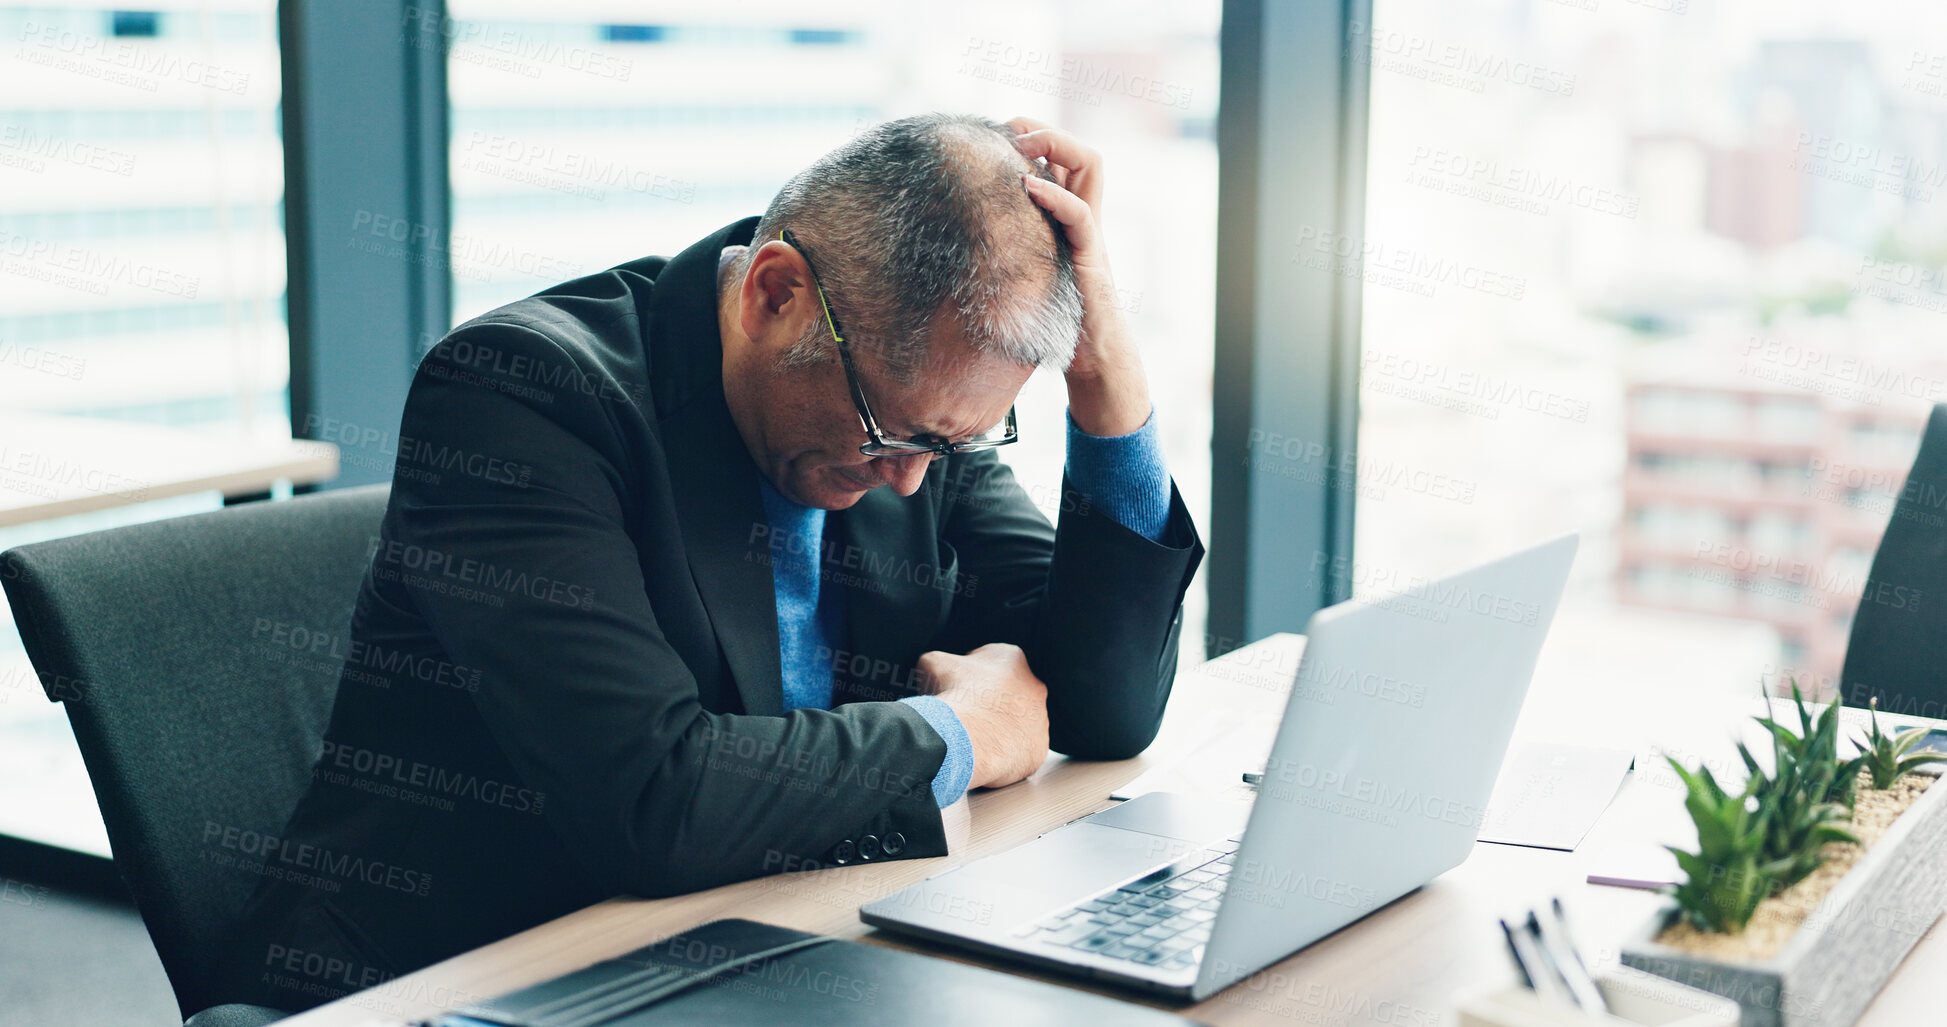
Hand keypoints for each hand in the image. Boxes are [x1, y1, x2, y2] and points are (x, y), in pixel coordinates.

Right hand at [918, 643, 1049, 789]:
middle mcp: (1034, 687)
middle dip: (990, 703)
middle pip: (1009, 693)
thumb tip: (934, 668)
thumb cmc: (954, 697)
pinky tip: (985, 753)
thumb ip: (939, 661)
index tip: (959, 689)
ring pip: (1018, 724)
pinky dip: (1004, 753)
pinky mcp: (1038, 749)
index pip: (993, 664)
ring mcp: (1040, 720)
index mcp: (1012, 658)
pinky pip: (1020, 751)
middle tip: (967, 714)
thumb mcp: (933, 664)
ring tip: (974, 736)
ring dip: (1000, 729)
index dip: (971, 677)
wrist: (965, 738)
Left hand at [1008, 116, 1151, 438]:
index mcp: (1067, 221)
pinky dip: (1056, 195)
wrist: (1091, 359)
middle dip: (1047, 131)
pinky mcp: (1091, 257)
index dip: (1036, 140)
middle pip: (1082, 153)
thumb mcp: (1023, 278)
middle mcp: (1083, 219)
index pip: (1064, 162)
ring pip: (1091, 166)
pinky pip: (1082, 214)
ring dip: (1056, 145)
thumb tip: (946, 251)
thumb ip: (1006, 254)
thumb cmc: (1054, 323)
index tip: (997, 138)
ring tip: (1021, 143)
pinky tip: (1028, 187)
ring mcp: (1089, 235)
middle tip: (1011, 130)